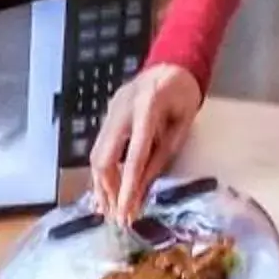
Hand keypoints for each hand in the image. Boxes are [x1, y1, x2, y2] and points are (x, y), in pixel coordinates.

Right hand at [90, 62, 202, 224]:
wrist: (171, 64)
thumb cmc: (183, 93)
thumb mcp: (182, 124)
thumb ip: (162, 154)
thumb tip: (142, 187)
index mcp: (146, 109)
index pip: (133, 157)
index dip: (128, 187)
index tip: (125, 212)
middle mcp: (121, 111)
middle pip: (103, 159)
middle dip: (108, 190)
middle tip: (115, 214)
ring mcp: (110, 112)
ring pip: (95, 156)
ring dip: (101, 185)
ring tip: (108, 208)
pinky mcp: (106, 116)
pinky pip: (98, 149)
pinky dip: (102, 172)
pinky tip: (106, 189)